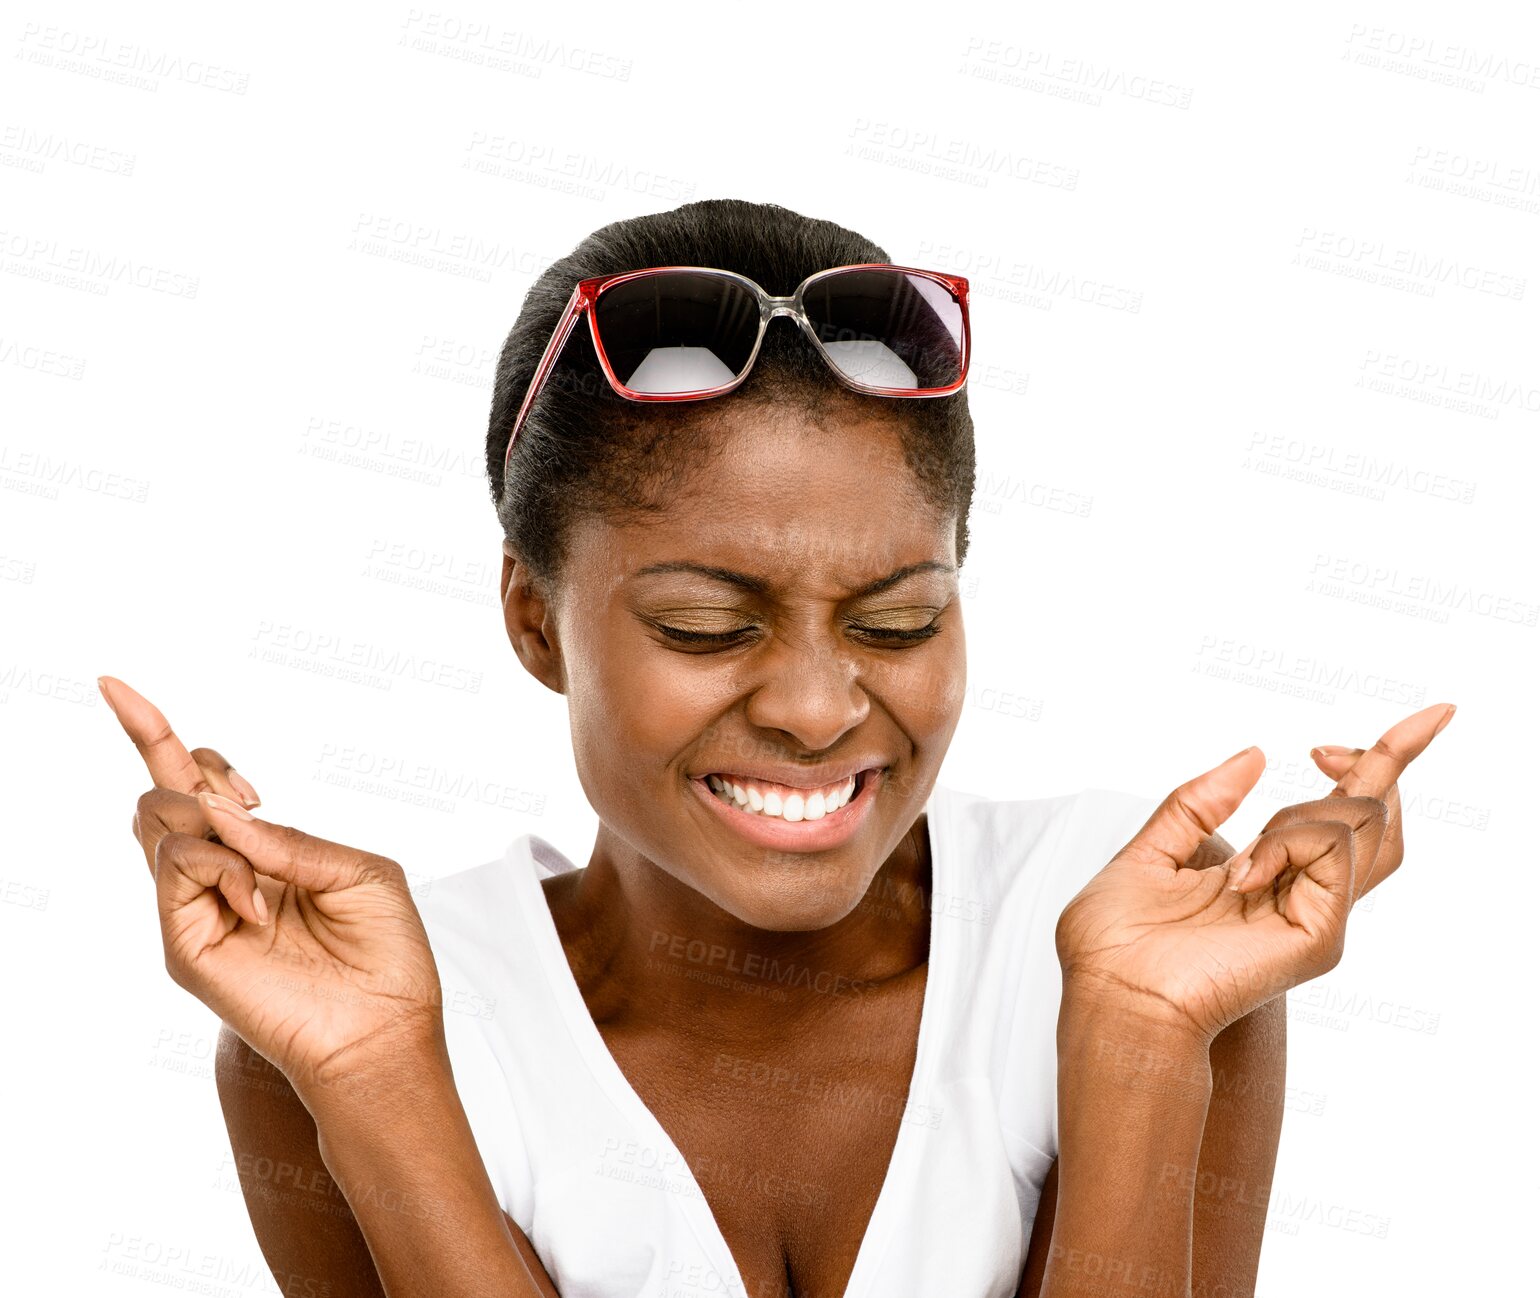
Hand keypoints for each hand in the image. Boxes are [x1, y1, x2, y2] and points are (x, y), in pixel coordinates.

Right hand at [101, 675, 444, 1104]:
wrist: (383, 1028)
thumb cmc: (384, 956)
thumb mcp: (358, 873)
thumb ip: (291, 839)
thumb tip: (225, 812)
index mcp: (262, 852)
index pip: (191, 782)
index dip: (154, 731)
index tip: (114, 683)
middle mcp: (221, 876)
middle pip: (159, 792)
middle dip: (184, 762)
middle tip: (249, 797)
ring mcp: (197, 908)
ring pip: (156, 820)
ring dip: (208, 819)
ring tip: (259, 868)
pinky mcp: (187, 942)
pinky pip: (176, 869)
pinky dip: (222, 867)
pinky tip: (261, 902)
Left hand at [1055, 702, 1455, 1042]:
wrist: (1111, 997)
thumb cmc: (1116, 946)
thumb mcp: (1150, 852)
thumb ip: (1197, 803)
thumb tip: (1255, 754)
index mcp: (1268, 873)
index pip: (1348, 811)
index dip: (1383, 759)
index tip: (1377, 728)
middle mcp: (1303, 892)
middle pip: (1379, 817)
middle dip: (1385, 757)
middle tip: (1324, 748)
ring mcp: (1317, 914)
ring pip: (1364, 823)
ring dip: (1301, 810)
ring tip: (1238, 863)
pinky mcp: (1317, 934)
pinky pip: (1332, 850)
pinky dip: (1286, 840)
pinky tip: (1240, 877)